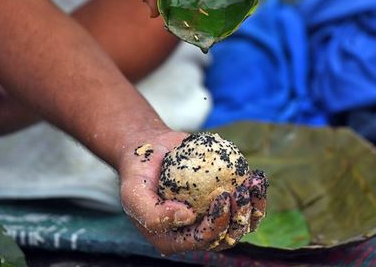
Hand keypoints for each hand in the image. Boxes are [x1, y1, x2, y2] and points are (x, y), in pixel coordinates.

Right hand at [119, 130, 267, 253]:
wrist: (148, 150)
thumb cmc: (138, 173)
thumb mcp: (134, 194)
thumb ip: (153, 214)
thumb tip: (187, 218)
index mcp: (174, 238)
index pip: (202, 240)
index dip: (217, 224)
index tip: (222, 196)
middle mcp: (194, 232)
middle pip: (227, 235)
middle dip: (240, 216)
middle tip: (241, 191)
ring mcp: (211, 216)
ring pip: (241, 223)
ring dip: (254, 206)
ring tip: (254, 183)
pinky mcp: (221, 200)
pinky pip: (245, 204)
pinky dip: (255, 194)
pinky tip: (256, 178)